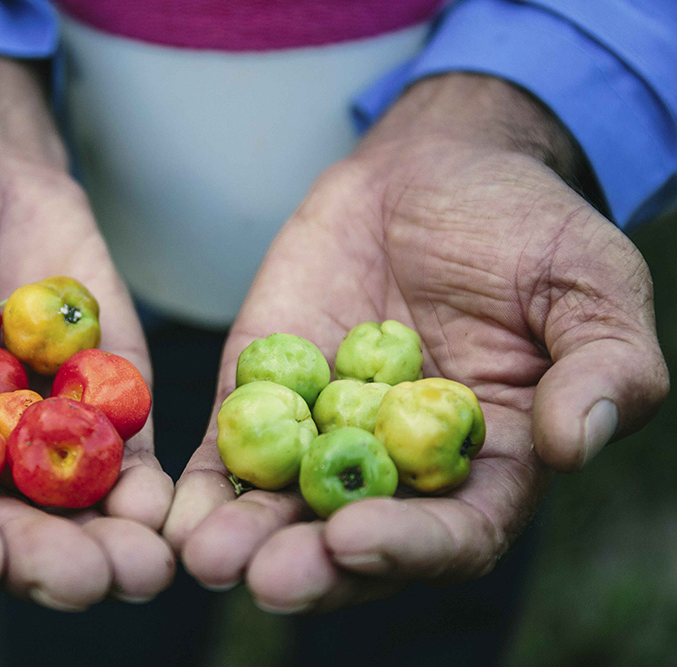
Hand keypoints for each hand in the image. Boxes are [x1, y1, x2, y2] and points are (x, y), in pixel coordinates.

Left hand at [163, 74, 667, 611]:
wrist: (430, 170)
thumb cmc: (523, 225)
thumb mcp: (589, 281)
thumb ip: (605, 361)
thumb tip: (580, 441)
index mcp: (488, 462)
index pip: (457, 532)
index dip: (411, 547)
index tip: (357, 539)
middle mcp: (400, 467)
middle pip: (355, 540)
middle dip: (312, 566)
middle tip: (266, 578)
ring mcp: (324, 434)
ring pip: (283, 508)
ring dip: (244, 539)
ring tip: (207, 556)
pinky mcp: (264, 396)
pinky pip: (230, 448)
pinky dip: (202, 482)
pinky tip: (170, 509)